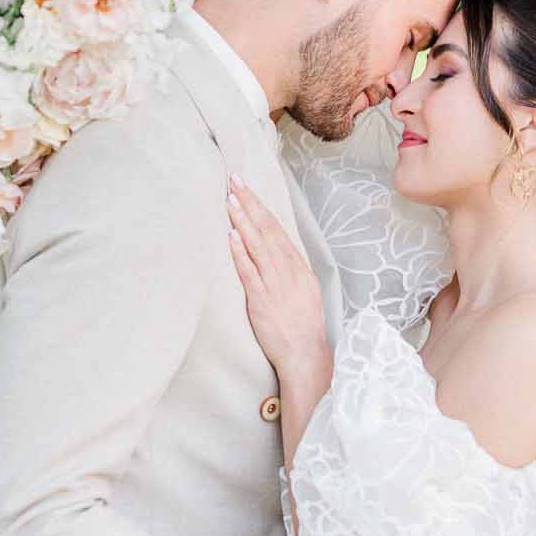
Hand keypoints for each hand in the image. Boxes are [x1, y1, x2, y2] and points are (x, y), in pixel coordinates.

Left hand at [227, 176, 327, 382]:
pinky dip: (240, 252)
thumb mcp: (303, 291)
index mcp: (298, 266)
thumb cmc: (302, 326)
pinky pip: (250, 272)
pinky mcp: (262, 300)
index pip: (277, 229)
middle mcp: (288, 270)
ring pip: (257, 245)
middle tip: (235, 180)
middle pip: (267, 229)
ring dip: (243, 220)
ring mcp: (275, 284)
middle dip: (250, 202)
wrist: (306, 355)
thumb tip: (273, 251)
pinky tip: (231, 236)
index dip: (261, 207)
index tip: (247, 189)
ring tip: (229, 200)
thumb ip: (288, 269)